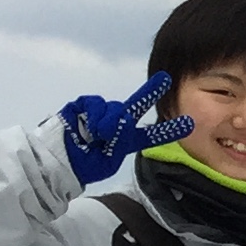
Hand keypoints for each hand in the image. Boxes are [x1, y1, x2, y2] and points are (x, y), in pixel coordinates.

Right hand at [59, 74, 193, 185]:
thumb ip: (120, 142)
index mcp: (127, 140)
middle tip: (164, 80)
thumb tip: (118, 121)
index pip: (152, 134)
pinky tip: (84, 127)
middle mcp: (118, 122)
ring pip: (115, 109)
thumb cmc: (84, 165)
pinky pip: (97, 105)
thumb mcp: (108, 162)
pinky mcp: (86, 104)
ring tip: (94, 137)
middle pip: (137, 105)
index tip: (189, 123)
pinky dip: (92, 117)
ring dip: (107, 123)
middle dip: (150, 91)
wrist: (57, 160)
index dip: (169, 129)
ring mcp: (102, 111)